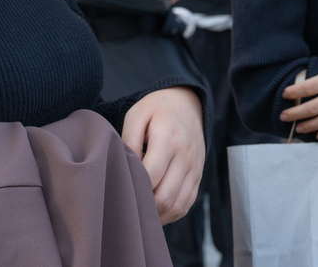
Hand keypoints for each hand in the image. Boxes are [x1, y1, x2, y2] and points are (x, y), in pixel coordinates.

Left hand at [121, 86, 204, 223]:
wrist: (188, 103)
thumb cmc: (157, 109)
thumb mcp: (137, 115)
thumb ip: (128, 140)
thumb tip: (125, 168)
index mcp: (169, 138)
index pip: (151, 175)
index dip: (134, 187)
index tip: (119, 189)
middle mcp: (186, 156)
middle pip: (165, 196)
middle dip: (143, 206)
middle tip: (126, 206)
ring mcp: (195, 168)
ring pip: (177, 205)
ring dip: (157, 215)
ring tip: (139, 212)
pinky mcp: (198, 176)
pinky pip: (187, 204)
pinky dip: (170, 213)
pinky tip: (155, 211)